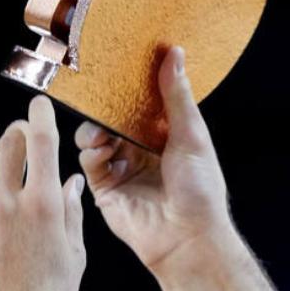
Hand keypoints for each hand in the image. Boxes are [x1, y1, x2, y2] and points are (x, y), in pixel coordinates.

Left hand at [0, 96, 85, 290]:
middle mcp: (6, 204)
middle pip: (4, 147)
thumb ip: (71, 214)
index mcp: (44, 206)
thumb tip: (71, 184)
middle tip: (19, 133)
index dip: (40, 118)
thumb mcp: (75, 257)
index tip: (39, 104)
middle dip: (15, 133)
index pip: (41, 146)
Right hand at [75, 45, 229, 274]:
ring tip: (102, 133)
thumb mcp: (191, 135)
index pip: (142, 104)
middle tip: (96, 92)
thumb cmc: (200, 190)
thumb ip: (176, 96)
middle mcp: (143, 152)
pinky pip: (89, 162)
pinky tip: (102, 151)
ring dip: (95, 130)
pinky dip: (92, 152)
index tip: (119, 63)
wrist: (188, 238)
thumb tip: (174, 53)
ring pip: (96, 137)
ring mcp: (123, 169)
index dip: (131, 85)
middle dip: (105, 106)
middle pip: (115, 119)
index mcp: (166, 138)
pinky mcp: (106, 189)